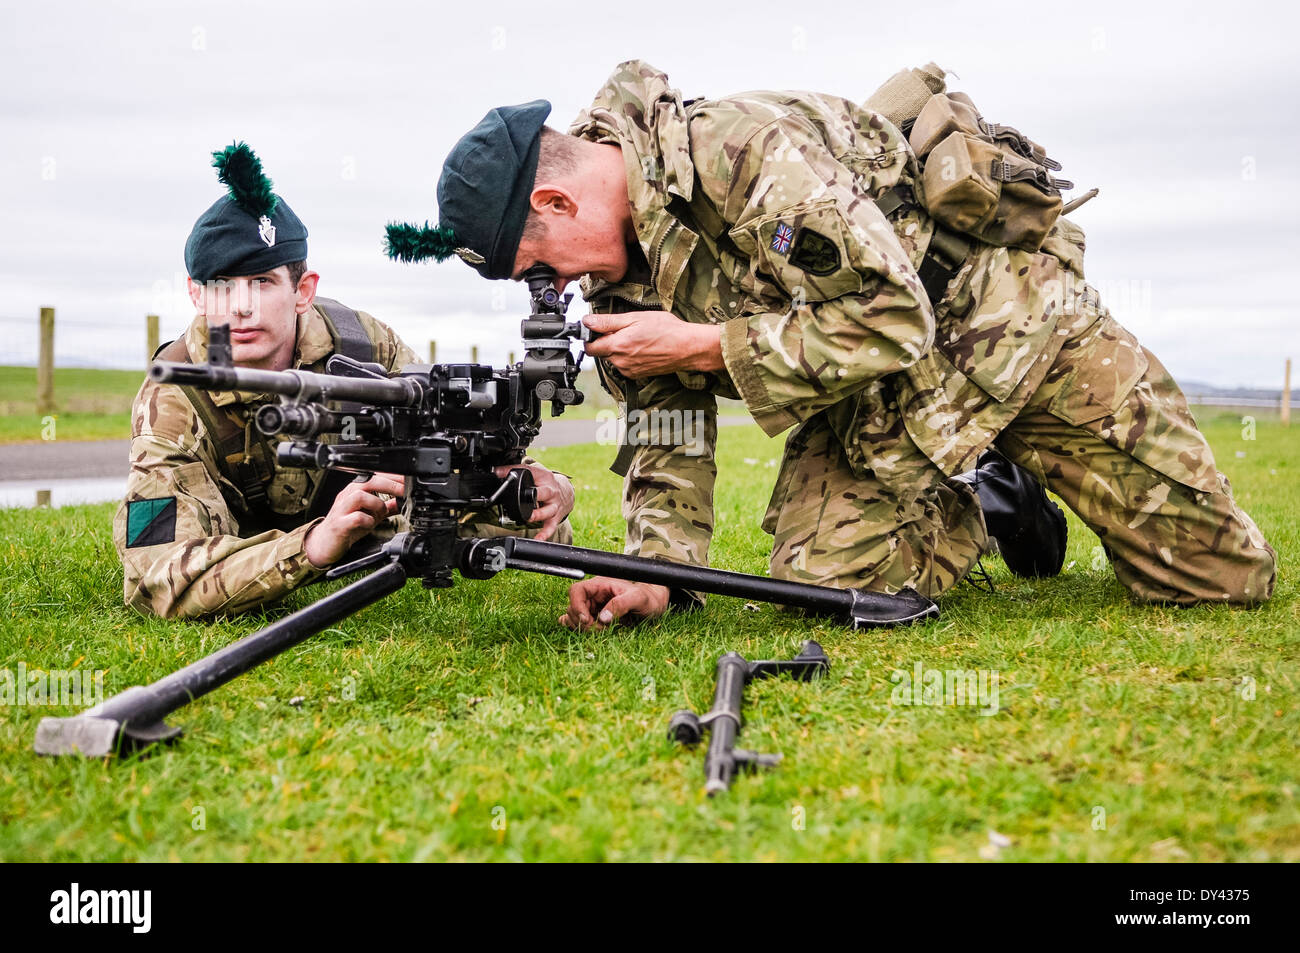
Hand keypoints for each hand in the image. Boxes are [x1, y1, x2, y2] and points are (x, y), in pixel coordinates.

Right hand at [304, 473, 405, 567]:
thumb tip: (403, 501)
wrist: (324, 544)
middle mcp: (347, 496)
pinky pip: (355, 518)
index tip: (408, 481)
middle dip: (389, 485)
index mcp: (355, 491)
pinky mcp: (339, 524)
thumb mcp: (370, 515)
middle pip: (368, 481)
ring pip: (360, 496)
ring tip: (382, 513)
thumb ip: (386, 507)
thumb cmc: (346, 526)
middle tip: (403, 492)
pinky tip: (370, 525)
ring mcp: (342, 510)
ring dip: (377, 504)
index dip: (393, 477)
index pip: (375, 476)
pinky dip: (367, 521)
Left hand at [494, 464, 574, 541]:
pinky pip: (550, 526)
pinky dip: (545, 534)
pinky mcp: (555, 517)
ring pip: (548, 510)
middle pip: (545, 492)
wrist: (566, 492)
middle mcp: (551, 491)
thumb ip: (517, 470)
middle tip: (524, 499)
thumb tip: (497, 471)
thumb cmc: (548, 484)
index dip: (516, 471)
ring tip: (529, 518)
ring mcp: (554, 505)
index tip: (500, 473)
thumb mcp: (536, 473)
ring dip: (538, 514)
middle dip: (536, 495)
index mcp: (544, 477)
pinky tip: (538, 538)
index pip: (531, 471)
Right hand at [559, 577, 670, 629]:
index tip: (587, 620)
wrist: (654, 605)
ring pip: (575, 616)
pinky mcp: (596, 617)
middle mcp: (595, 595)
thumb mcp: (638, 599)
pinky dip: (580, 628)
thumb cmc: (648, 598)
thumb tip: (603, 617)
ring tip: (601, 630)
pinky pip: (580, 622)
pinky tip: (588, 631)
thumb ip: (621, 604)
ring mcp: (594, 606)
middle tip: (600, 629)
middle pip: (574, 606)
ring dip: (583, 627)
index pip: (577, 591)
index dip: (577, 606)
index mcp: (601, 585)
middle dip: (583, 621)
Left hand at [583, 311, 723, 377]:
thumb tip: (587, 321)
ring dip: (618, 350)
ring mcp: (629, 370)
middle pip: (601, 353)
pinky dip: (628, 357)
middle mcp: (621, 362)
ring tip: (636, 338)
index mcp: (618, 346)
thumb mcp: (635, 318)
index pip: (590, 347)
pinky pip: (624, 366)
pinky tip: (641, 348)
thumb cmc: (666, 330)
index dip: (591, 337)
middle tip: (624, 330)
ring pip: (613, 360)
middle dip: (607, 342)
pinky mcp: (637, 375)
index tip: (598, 329)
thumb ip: (608, 321)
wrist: (687, 347)